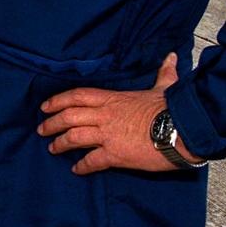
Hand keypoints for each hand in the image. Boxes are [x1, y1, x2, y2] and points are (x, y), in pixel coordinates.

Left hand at [37, 53, 193, 174]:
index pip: (77, 96)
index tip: (45, 106)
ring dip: (60, 143)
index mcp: (113, 99)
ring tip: (52, 148)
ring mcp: (108, 135)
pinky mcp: (115, 155)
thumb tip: (172, 57)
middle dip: (52, 123)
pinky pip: (92, 161)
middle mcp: (105, 116)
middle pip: (69, 117)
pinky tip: (76, 169)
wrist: (183, 131)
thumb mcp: (165, 87)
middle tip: (42, 129)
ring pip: (74, 137)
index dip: (58, 100)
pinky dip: (82, 166)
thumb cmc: (174, 109)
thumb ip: (164, 73)